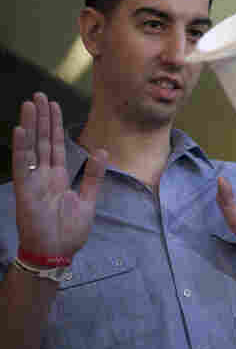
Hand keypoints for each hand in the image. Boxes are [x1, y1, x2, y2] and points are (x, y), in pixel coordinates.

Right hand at [12, 92, 107, 258]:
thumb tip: (102, 151)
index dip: (54, 125)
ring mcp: (33, 181)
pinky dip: (22, 148)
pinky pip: (23, 166)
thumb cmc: (69, 231)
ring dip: (31, 125)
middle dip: (42, 118)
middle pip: (42, 140)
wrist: (57, 253)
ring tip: (30, 104)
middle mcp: (44, 175)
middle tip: (40, 95)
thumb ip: (94, 176)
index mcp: (58, 177)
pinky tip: (21, 130)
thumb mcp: (88, 199)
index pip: (55, 145)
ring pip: (32, 147)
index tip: (54, 105)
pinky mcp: (26, 191)